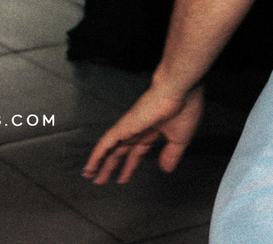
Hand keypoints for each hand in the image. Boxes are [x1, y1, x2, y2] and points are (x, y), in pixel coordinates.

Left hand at [83, 83, 204, 183]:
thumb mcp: (179, 139)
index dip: (129, 166)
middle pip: (119, 152)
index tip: (123, 178)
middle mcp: (137, 130)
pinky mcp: (124, 126)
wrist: (178, 91)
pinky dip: (98, 152)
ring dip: (99, 162)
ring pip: (109, 148)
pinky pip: (107, 141)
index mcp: (151, 132)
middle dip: (110, 167)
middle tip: (100, 180)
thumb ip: (171, 154)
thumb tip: (165, 169)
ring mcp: (128, 127)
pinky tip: (91, 163)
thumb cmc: (183, 109)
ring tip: (89, 175)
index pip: (136, 152)